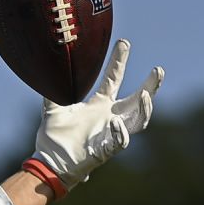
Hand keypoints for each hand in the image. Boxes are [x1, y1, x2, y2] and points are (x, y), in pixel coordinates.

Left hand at [25, 39, 163, 196]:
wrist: (48, 162)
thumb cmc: (53, 138)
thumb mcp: (53, 108)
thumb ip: (52, 90)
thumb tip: (45, 68)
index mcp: (98, 104)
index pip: (114, 78)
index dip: (119, 60)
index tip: (124, 42)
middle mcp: (109, 116)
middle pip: (137, 98)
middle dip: (151, 85)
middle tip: (159, 70)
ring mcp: (110, 133)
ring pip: (138, 120)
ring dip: (145, 108)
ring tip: (147, 95)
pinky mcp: (106, 150)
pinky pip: (120, 141)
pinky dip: (120, 132)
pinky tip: (115, 122)